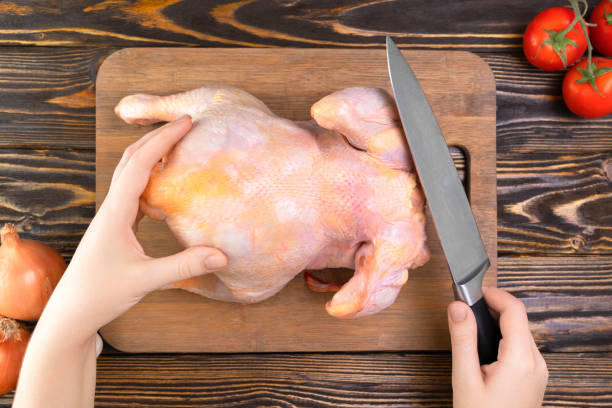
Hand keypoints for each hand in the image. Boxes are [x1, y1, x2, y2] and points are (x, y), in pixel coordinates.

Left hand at [40, 115, 227, 346]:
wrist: (71, 312)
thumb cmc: (101, 294)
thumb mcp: (145, 280)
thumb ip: (184, 266)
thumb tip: (223, 255)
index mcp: (115, 213)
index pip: (139, 165)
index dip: (163, 140)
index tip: (186, 122)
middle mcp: (111, 208)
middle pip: (131, 159)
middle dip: (156, 137)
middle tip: (184, 123)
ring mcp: (111, 216)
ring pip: (130, 173)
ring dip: (151, 153)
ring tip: (177, 144)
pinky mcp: (115, 226)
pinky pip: (133, 191)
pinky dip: (149, 176)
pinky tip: (165, 182)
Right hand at [448, 287, 547, 407]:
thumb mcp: (465, 377)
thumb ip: (462, 338)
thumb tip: (457, 306)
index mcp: (521, 359)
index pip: (514, 310)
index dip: (494, 294)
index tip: (472, 290)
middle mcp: (536, 362)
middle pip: (518, 319)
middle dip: (492, 307)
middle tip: (465, 307)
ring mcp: (539, 370)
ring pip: (520, 331)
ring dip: (498, 322)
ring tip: (471, 326)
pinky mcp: (535, 376)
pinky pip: (522, 346)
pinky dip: (504, 337)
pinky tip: (484, 346)